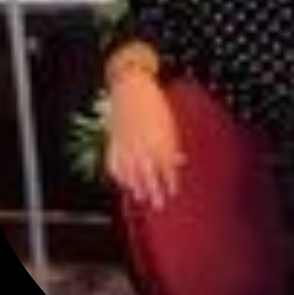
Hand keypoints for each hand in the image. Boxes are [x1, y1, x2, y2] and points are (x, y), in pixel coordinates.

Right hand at [104, 69, 184, 209]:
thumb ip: (173, 146)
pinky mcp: (114, 143)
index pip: (167, 171)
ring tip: (140, 197)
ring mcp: (126, 147)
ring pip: (131, 175)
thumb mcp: (170, 125)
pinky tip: (124, 182)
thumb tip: (179, 161)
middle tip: (159, 205)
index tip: (173, 192)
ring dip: (136, 188)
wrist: (132, 89)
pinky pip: (116, 165)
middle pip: (149, 178)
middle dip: (155, 193)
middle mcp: (143, 149)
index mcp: (160, 144)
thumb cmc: (155, 105)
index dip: (170, 183)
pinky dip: (120, 175)